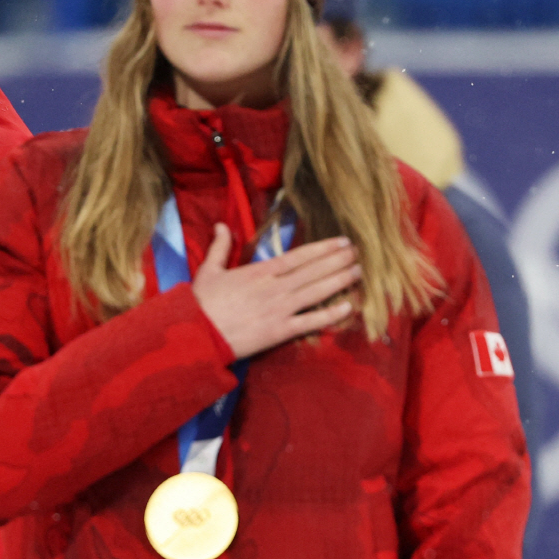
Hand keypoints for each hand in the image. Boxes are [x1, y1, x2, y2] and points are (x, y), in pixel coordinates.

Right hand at [191, 224, 359, 359]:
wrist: (199, 334)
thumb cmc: (202, 302)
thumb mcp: (208, 270)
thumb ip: (220, 247)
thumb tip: (222, 224)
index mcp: (259, 271)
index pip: (298, 257)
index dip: (322, 248)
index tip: (341, 242)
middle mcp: (275, 288)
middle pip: (313, 271)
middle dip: (338, 261)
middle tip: (359, 253)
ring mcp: (280, 309)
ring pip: (316, 292)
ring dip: (339, 281)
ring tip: (359, 272)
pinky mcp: (280, 331)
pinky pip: (311, 321)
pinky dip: (330, 314)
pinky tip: (347, 306)